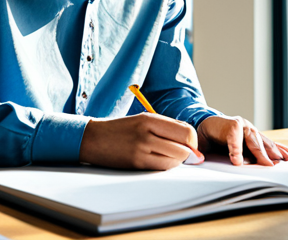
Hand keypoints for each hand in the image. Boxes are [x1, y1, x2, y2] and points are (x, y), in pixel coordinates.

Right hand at [79, 113, 197, 169]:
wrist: (94, 138)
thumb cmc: (121, 129)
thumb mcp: (143, 119)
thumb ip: (166, 126)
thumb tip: (190, 139)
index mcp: (150, 119)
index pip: (186, 131)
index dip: (193, 141)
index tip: (191, 145)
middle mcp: (147, 133)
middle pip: (184, 147)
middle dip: (189, 153)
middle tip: (185, 154)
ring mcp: (141, 149)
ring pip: (175, 159)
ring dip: (178, 160)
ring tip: (170, 156)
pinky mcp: (136, 163)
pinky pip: (162, 167)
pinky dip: (167, 166)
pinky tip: (160, 160)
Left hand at [197, 116, 287, 165]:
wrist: (208, 124)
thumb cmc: (204, 135)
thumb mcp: (200, 141)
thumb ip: (203, 149)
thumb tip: (201, 160)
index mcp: (227, 124)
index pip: (233, 135)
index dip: (235, 149)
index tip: (236, 162)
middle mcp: (242, 124)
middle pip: (253, 139)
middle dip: (261, 153)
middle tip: (268, 165)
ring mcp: (251, 129)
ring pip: (263, 141)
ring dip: (274, 152)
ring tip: (282, 161)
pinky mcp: (256, 135)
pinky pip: (268, 142)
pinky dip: (279, 149)